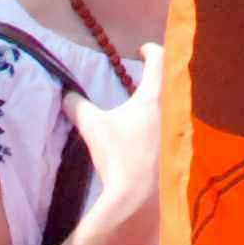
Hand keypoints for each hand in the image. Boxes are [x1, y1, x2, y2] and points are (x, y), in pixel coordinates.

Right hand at [70, 43, 162, 211]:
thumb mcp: (93, 127)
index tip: (142, 49)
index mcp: (153, 98)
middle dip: (159, 75)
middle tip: (144, 74)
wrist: (136, 195)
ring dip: (161, 99)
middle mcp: (170, 109)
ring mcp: (176, 129)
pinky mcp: (176, 148)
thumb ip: (78, 106)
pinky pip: (173, 123)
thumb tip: (66, 94)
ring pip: (173, 103)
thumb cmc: (119, 156)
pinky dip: (163, 119)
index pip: (159, 61)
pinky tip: (148, 130)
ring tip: (144, 102)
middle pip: (171, 81)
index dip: (152, 50)